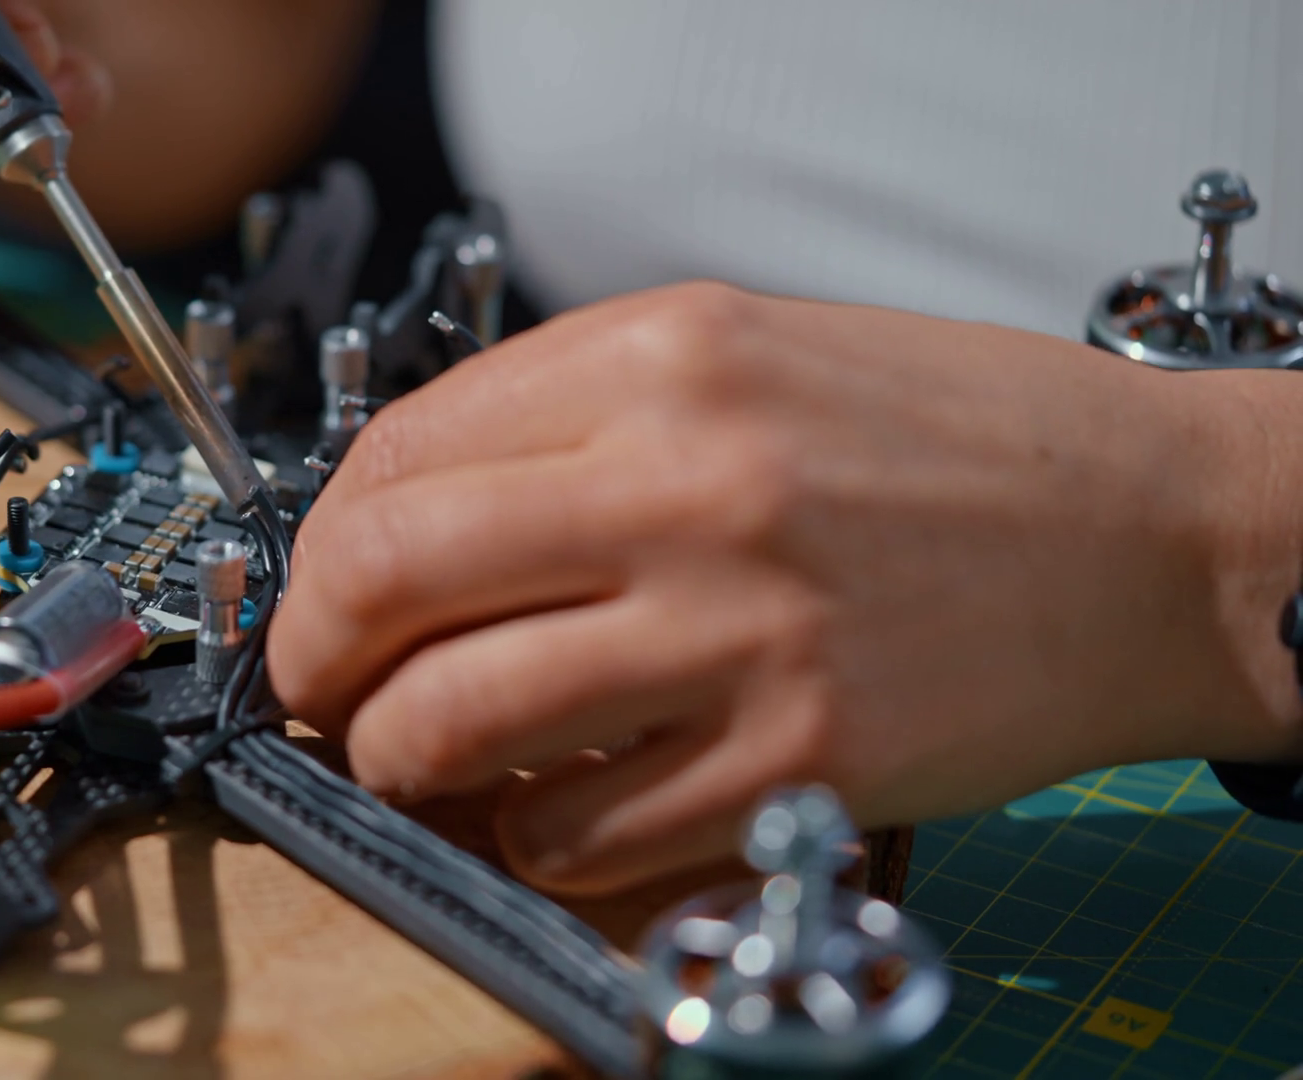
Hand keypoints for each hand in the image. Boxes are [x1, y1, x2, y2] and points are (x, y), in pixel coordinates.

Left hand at [268, 282, 1302, 895]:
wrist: (1149, 535)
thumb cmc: (952, 443)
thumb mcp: (749, 355)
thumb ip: (572, 417)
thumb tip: (406, 515)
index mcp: (666, 357)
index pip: (395, 452)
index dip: (318, 542)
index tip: (322, 590)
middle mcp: (690, 481)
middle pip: (383, 577)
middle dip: (312, 652)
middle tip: (323, 686)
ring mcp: (742, 628)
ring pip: (452, 723)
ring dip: (401, 757)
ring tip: (423, 756)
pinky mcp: (796, 758)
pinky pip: (575, 834)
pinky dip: (532, 836)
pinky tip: (558, 806)